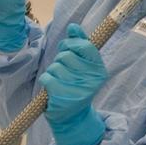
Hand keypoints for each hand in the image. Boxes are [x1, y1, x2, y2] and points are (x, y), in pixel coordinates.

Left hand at [37, 23, 107, 144]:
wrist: (73, 118)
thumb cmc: (76, 86)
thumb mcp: (84, 67)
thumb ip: (80, 45)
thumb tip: (73, 27)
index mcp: (99, 70)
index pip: (84, 45)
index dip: (71, 44)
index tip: (68, 50)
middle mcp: (91, 79)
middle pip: (66, 54)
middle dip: (60, 60)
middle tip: (64, 72)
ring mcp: (77, 88)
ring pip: (55, 66)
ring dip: (53, 72)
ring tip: (59, 81)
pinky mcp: (62, 96)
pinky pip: (47, 77)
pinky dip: (46, 81)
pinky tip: (52, 88)